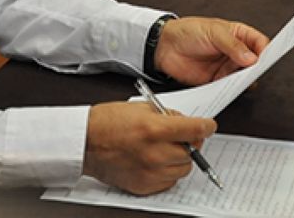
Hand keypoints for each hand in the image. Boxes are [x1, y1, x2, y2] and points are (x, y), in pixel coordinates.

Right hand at [83, 101, 215, 194]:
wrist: (85, 142)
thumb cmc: (107, 122)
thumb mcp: (140, 108)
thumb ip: (167, 115)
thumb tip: (184, 122)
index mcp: (154, 129)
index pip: (194, 130)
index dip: (206, 126)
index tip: (208, 126)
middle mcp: (154, 154)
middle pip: (191, 153)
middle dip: (190, 143)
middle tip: (180, 137)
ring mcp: (149, 172)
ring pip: (182, 169)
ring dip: (179, 159)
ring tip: (165, 149)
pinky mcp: (143, 186)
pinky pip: (168, 182)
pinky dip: (167, 172)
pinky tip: (156, 161)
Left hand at [155, 17, 269, 84]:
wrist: (165, 47)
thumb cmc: (187, 31)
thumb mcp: (212, 32)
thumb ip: (232, 45)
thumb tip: (251, 57)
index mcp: (238, 34)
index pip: (259, 42)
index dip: (266, 50)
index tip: (267, 58)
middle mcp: (235, 52)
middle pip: (255, 62)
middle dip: (257, 68)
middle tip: (255, 72)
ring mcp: (226, 67)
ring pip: (244, 77)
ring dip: (245, 80)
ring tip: (242, 81)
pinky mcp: (217, 81)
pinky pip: (229, 88)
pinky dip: (232, 90)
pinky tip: (230, 89)